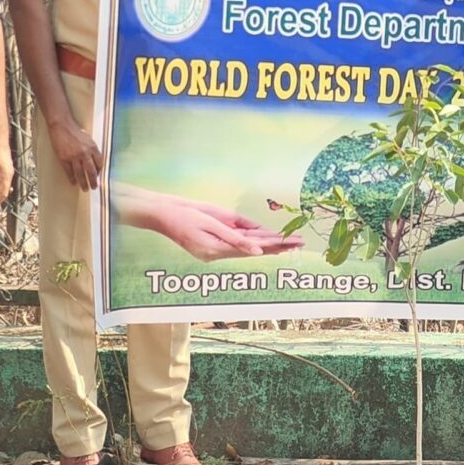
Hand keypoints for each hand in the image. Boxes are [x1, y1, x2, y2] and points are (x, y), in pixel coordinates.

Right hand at [48, 118, 104, 191]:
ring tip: (85, 189)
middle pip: (91, 171)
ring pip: (80, 174)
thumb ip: (93, 150)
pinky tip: (73, 182)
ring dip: (83, 183)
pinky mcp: (64, 159)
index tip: (99, 177)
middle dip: (93, 181)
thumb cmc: (76, 132)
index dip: (99, 172)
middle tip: (94, 187)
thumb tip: (96, 162)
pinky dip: (72, 178)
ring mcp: (74, 157)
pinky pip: (69, 172)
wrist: (62, 127)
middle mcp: (84, 153)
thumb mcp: (89, 139)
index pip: (99, 164)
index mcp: (93, 148)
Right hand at [112, 185, 302, 260]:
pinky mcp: (215, 241)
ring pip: (249, 245)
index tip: (292, 242)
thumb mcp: (211, 222)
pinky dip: (254, 239)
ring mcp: (217, 247)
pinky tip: (268, 237)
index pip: (254, 249)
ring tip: (290, 241)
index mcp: (219, 250)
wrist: (163, 213)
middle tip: (300, 241)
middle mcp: (220, 251)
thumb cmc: (184, 216)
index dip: (275, 245)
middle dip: (278, 245)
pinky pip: (239, 240)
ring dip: (269, 244)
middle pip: (255, 249)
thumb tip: (257, 250)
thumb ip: (235, 236)